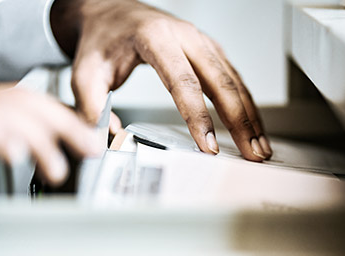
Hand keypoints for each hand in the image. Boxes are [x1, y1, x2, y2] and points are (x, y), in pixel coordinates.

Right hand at [0, 84, 101, 198]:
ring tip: (56, 168)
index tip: (89, 136)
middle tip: (88, 149)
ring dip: (37, 139)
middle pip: (17, 100)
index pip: (23, 98)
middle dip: (61, 125)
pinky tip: (15, 155)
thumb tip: (48, 150)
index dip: (61, 116)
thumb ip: (3, 140)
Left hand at [50, 0, 272, 160]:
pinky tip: (252, 122)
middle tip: (252, 152)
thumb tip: (108, 140)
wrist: (109, 10)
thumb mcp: (84, 72)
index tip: (209, 146)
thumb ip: (91, 107)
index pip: (183, 82)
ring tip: (259, 145)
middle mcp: (184, 35)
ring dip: (249, 114)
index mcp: (154, 38)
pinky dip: (245, 101)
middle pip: (220, 80)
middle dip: (240, 120)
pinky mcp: (205, 48)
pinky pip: (232, 75)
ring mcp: (199, 40)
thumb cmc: (100, 40)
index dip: (198, 116)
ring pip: (233, 79)